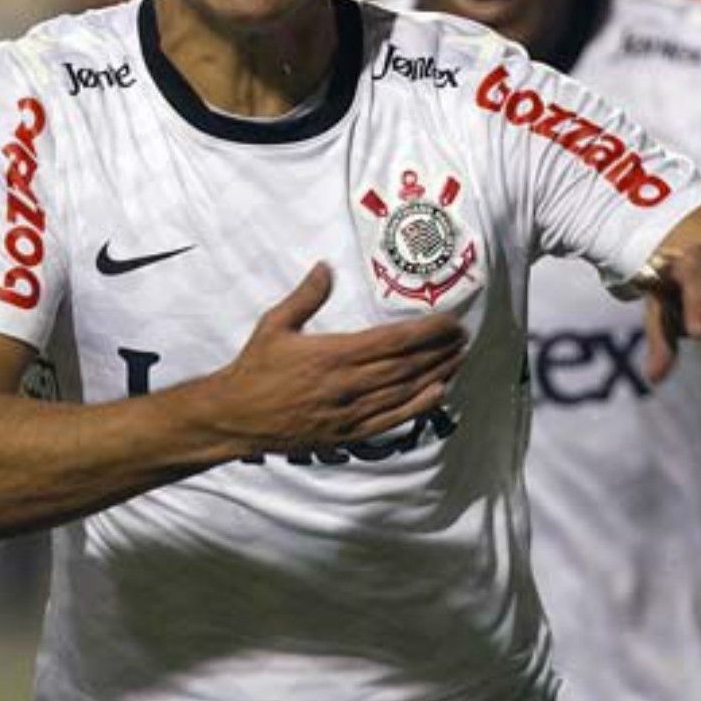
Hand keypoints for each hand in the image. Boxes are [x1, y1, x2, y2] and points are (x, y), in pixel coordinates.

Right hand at [205, 262, 464, 454]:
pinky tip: (438, 392)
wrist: (236, 416)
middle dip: (440, 351)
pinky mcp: (348, 433)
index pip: (393, 341)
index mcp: (331, 354)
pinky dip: (419, 406)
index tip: (450, 322)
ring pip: (405, 391)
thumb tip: (325, 267)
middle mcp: (346, 384)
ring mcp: (349, 411)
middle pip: (407, 366)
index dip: (428, 332)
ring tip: (459, 359)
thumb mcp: (274, 325)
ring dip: (437, 374)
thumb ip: (305, 297)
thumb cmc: (254, 368)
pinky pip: (392, 419)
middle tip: (464, 337)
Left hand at [636, 244, 700, 380]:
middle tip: (697, 335)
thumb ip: (661, 344)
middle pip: (696, 271)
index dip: (648, 283)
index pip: (652, 274)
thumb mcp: (669, 322)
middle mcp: (695, 259)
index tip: (641, 293)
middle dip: (697, 303)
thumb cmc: (684, 305)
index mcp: (664, 266)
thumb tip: (654, 378)